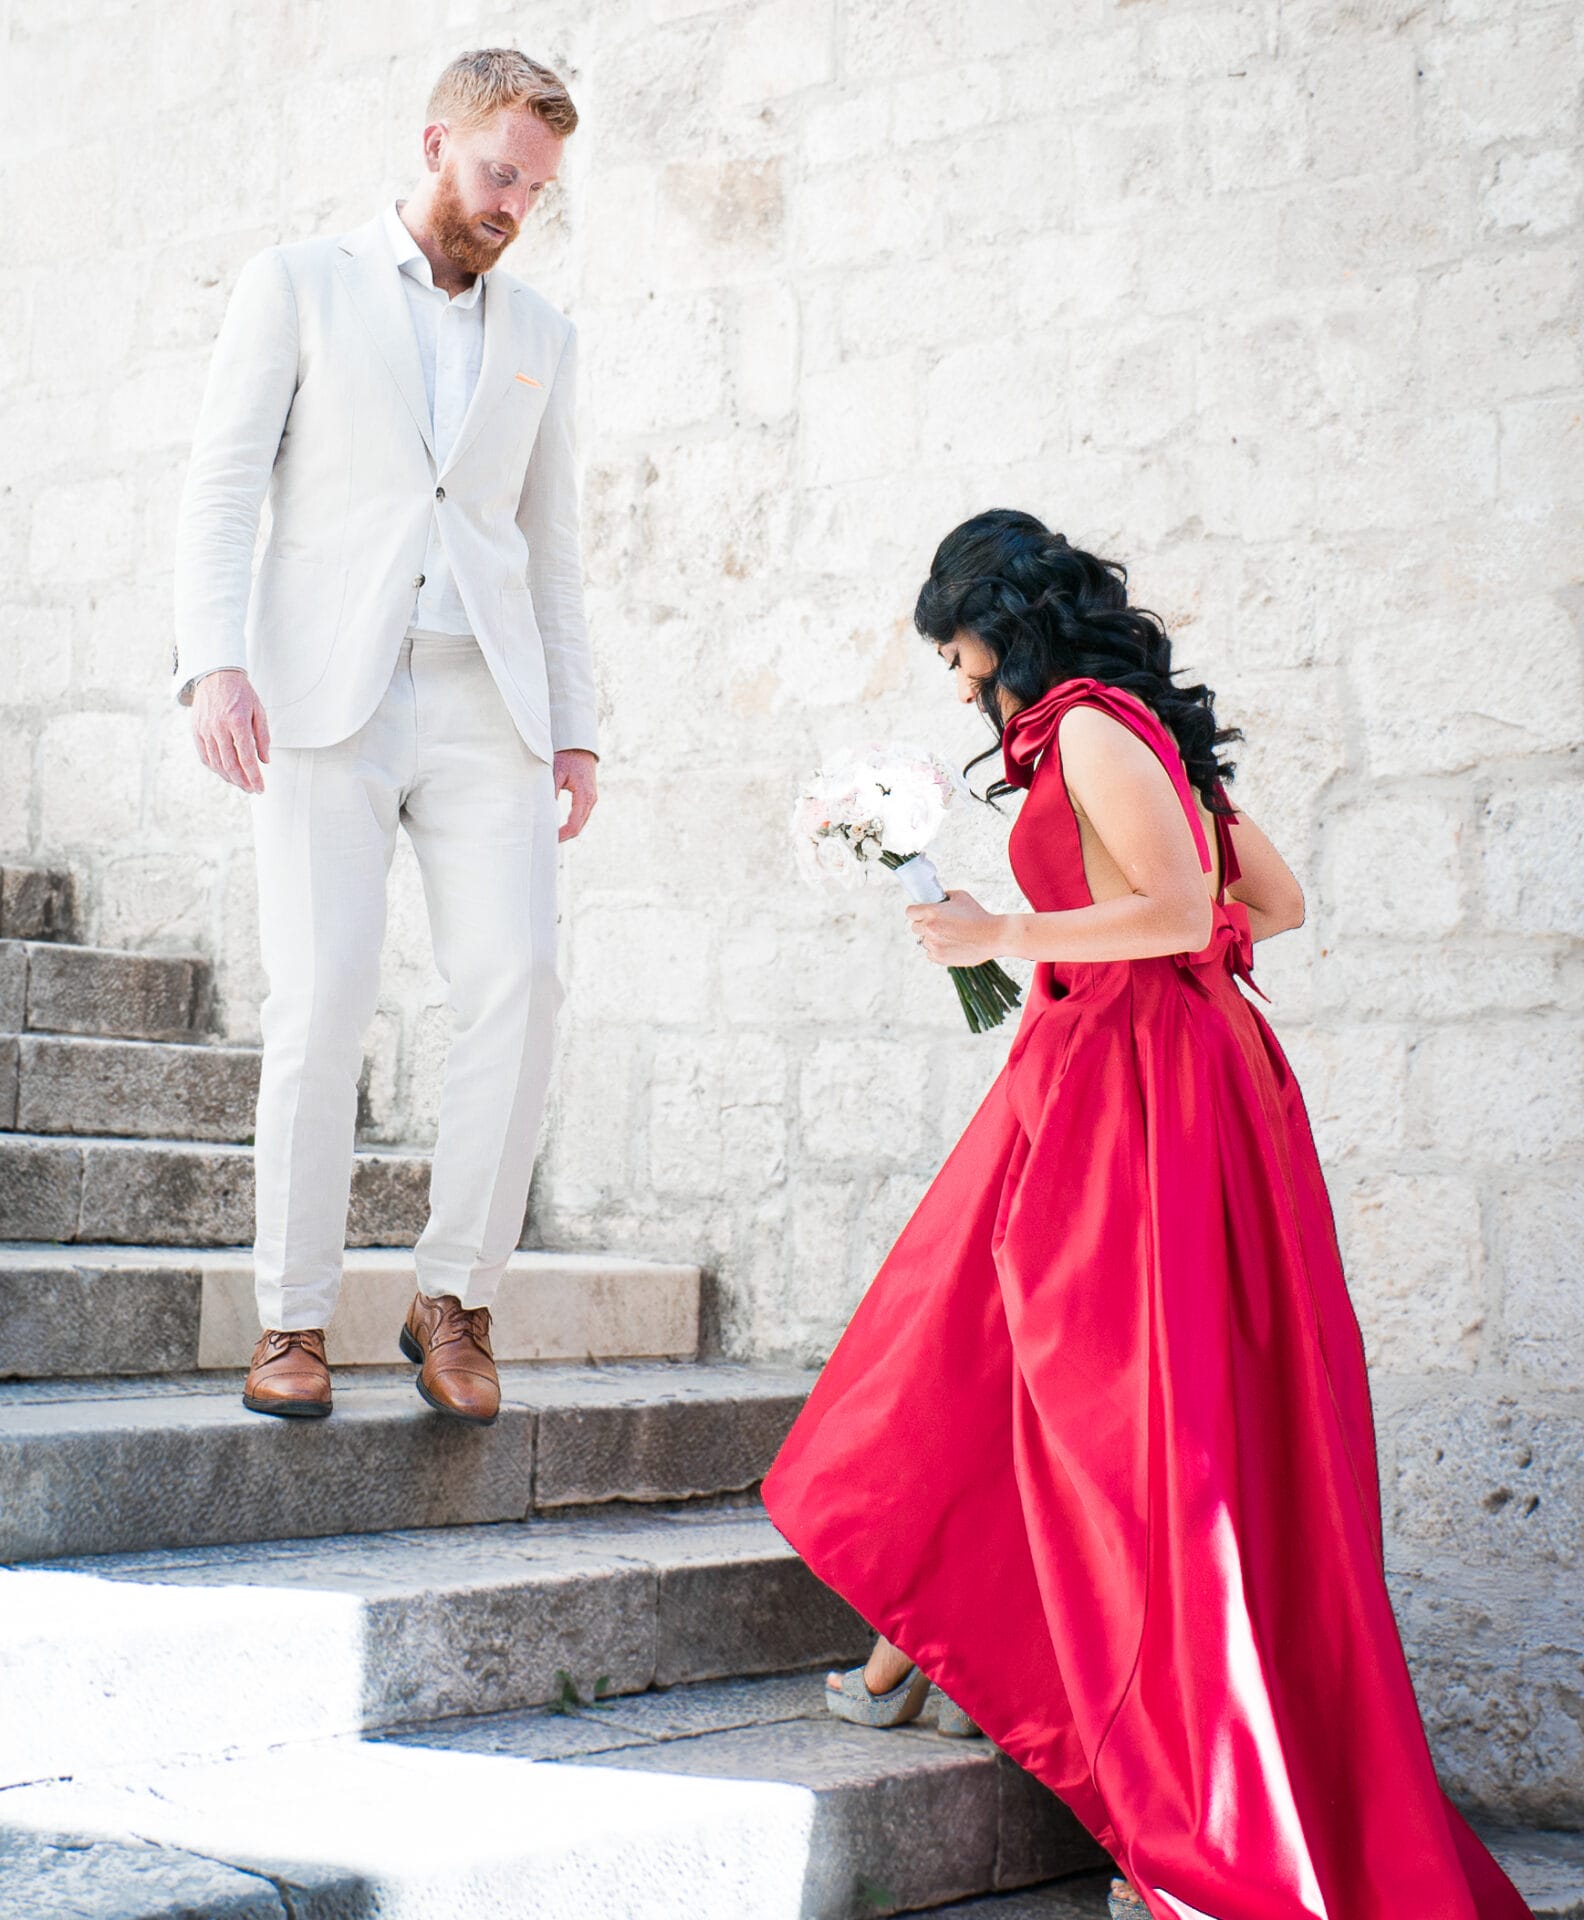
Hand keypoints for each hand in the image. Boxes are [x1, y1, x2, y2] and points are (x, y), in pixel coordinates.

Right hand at [192, 669, 268, 793]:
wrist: (216, 675)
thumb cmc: (241, 693)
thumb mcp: (259, 711)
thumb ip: (263, 737)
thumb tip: (264, 761)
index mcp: (237, 722)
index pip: (247, 758)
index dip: (254, 777)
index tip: (261, 788)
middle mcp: (219, 728)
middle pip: (230, 765)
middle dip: (243, 782)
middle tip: (252, 790)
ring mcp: (205, 730)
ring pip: (216, 763)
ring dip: (229, 778)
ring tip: (241, 784)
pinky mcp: (196, 730)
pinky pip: (205, 756)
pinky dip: (215, 768)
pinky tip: (225, 773)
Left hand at [555, 748, 597, 840]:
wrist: (580, 745)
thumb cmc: (567, 757)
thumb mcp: (556, 773)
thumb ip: (551, 792)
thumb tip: (542, 812)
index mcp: (585, 796)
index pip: (574, 824)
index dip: (562, 835)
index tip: (548, 840)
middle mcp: (591, 801)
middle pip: (578, 827)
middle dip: (564, 836)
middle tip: (547, 843)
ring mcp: (590, 800)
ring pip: (579, 823)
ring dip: (567, 831)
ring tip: (550, 837)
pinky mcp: (587, 798)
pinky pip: (579, 816)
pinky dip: (569, 824)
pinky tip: (557, 827)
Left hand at [905, 890, 1004, 966]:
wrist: (993, 936)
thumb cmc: (978, 915)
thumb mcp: (961, 896)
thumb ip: (944, 896)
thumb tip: (936, 898)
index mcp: (932, 912)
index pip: (910, 912)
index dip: (916, 912)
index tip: (922, 913)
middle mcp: (929, 928)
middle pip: (915, 927)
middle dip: (924, 925)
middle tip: (939, 924)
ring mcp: (933, 944)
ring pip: (923, 941)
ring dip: (932, 938)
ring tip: (949, 935)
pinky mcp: (939, 958)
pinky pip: (929, 953)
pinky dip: (937, 950)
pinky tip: (951, 944)